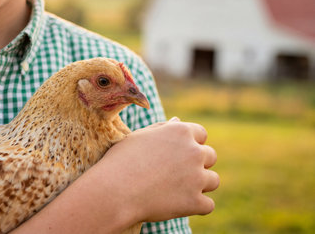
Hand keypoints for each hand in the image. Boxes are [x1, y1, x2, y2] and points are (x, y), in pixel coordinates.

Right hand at [100, 118, 218, 222]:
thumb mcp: (139, 137)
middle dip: (198, 164)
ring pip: (213, 181)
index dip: (190, 144)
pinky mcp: (195, 202)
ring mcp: (197, 177)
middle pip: (210, 156)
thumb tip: (177, 121)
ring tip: (177, 189)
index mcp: (180, 131)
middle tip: (175, 174)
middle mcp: (193, 151)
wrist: (114, 190)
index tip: (177, 155)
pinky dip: (196, 206)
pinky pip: (208, 205)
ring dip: (200, 185)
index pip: (201, 134)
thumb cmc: (121, 160)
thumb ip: (162, 129)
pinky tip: (179, 205)